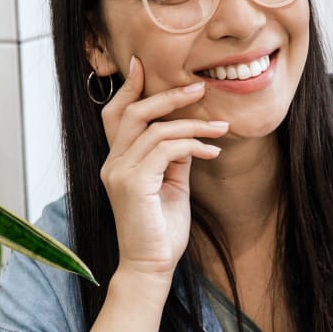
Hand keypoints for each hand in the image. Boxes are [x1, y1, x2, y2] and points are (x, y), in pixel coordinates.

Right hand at [99, 56, 228, 285]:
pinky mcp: (132, 183)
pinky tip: (211, 152)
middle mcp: (112, 164)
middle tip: (199, 88)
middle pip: (133, 112)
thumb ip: (173, 157)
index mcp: (117, 162)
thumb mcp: (171, 184)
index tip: (142, 64)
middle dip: (167, 96)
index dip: (128, 88)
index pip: (116, 115)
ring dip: (193, 125)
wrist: (151, 267)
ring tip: (220, 128)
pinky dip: (192, 145)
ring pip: (155, 129)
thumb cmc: (161, 230)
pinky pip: (165, 149)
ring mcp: (119, 173)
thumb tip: (188, 133)